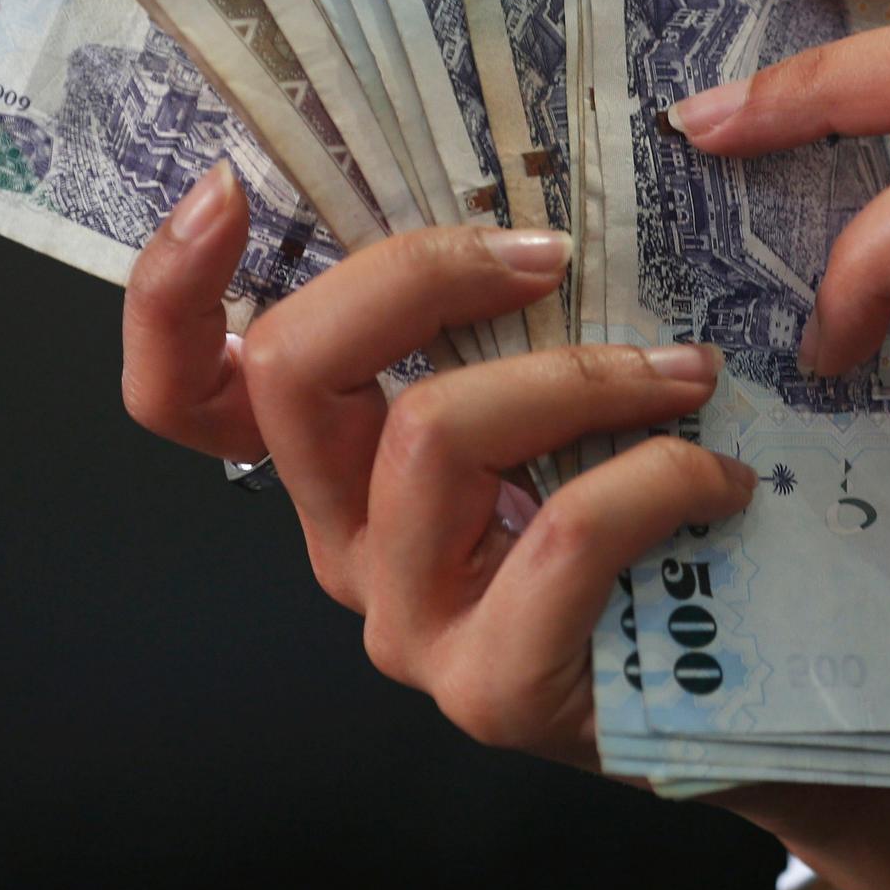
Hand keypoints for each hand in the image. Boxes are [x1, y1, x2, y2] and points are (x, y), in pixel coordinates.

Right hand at [119, 161, 754, 767]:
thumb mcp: (546, 418)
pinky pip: (563, 529)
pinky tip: (717, 480)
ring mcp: (405, 619)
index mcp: (339, 469)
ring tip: (686, 378)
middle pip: (297, 373)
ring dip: (580, 376)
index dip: (172, 292)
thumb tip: (535, 217)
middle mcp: (347, 542)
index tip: (226, 190)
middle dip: (423, 274)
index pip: (190, 394)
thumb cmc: (630, 537)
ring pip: (433, 432)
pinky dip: (658, 476)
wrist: (699, 699)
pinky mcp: (490, 680)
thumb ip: (502, 338)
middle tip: (551, 252)